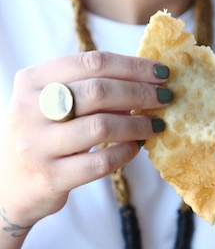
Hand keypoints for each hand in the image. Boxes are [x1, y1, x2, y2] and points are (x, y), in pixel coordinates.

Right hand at [0, 51, 170, 227]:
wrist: (11, 186)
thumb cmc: (42, 136)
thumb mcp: (50, 103)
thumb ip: (85, 87)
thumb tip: (143, 78)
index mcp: (32, 80)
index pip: (91, 62)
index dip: (133, 66)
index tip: (161, 72)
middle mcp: (30, 109)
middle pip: (98, 91)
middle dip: (140, 92)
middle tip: (166, 97)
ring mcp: (39, 145)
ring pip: (101, 127)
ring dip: (137, 124)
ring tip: (156, 124)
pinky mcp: (52, 176)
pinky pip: (100, 162)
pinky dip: (126, 152)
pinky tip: (138, 146)